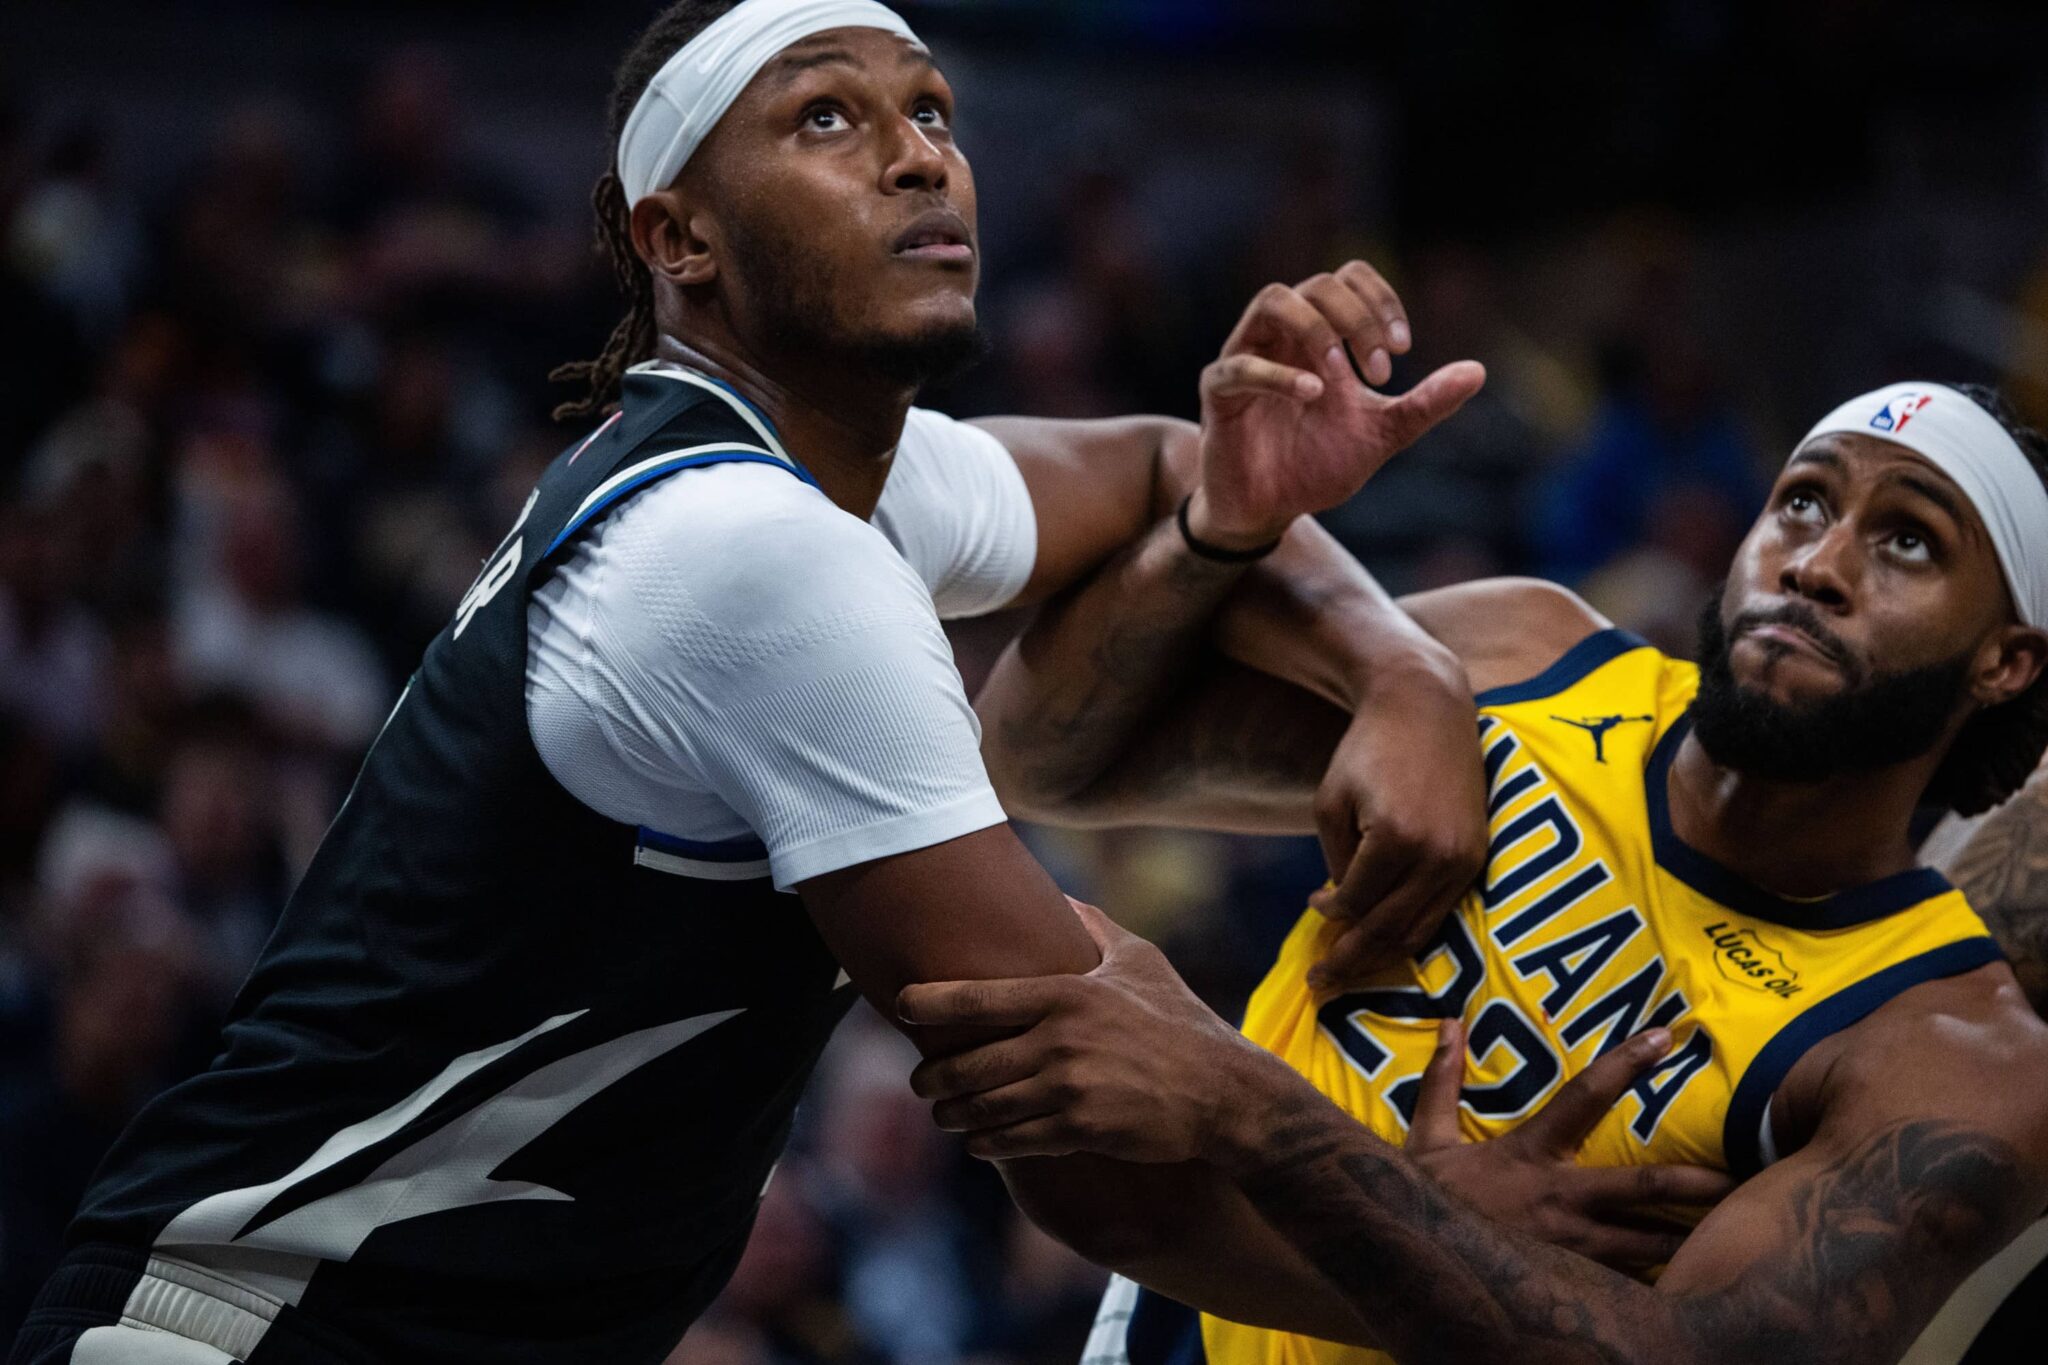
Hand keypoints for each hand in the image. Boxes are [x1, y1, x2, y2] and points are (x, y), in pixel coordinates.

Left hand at [899, 898, 1284, 1164]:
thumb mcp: (1140, 960)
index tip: (900, 1004)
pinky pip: (1011, 1142)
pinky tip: (977, 1141)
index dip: (926, 1002)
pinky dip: (985, 1143)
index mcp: (1065, 993)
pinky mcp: (1080, 1131)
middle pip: (965, 1063)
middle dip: (930, 1076)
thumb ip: (1093, 927)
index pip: (975, 997)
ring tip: (942, 1113)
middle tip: (919, 1080)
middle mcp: (1060, 1041)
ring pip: (981, 1108)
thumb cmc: (1178, 1020)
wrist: (1223, 1092)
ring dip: (951, 1115)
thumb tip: (1059, 896)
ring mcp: (1068, 1090)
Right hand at [1191, 261, 1486, 548]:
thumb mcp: (1382, 433)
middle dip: (1359, 319)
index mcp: (1318, 336)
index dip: (1379, 299)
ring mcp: (1246, 358)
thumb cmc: (1317, 463)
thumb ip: (1425, 403)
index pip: (1346, 278)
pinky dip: (1279, 375)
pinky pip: (1240, 366)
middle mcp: (1281, 336)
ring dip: (1317, 328)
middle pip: (1318, 284)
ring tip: (1343, 373)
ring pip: (1273, 300)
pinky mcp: (1219, 394)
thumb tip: (1478, 371)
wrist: (1270, 510)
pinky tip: (1314, 394)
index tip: (1403, 347)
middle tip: (1382, 369)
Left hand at [1306, 651, 1488, 989]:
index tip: (1312, 907)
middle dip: (1350, 962)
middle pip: (1388, 931)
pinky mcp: (1478, 857)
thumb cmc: (1369, 749)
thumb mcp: (1332, 801)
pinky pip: (1442, 911)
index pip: (1355, 903)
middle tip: (1319, 983)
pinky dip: (1411, 931)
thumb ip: (1335, 860)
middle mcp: (1438, 856)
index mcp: (1396, 839)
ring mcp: (1465, 859)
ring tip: (1347, 971)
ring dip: (1381, 957)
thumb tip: (1341, 910)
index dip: (1329, 915)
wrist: (1427, 708)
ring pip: (1420, 931)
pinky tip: (1384, 937)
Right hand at [1405, 1019, 1735, 1272]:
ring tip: (1736, 1237)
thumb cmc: (1427, 1201)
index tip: (1666, 1036)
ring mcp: (1571, 1250)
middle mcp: (1561, 1201)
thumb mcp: (1427, 1138)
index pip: (1585, 1096)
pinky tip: (1692, 1284)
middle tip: (1743, 1176)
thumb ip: (1443, 1081)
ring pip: (1647, 1245)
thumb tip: (1450, 1021)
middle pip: (1644, 1187)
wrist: (1413, 1268)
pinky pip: (1626, 1284)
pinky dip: (1658, 1282)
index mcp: (1530, 1155)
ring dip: (1690, 1240)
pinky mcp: (1572, 1285)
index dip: (1626, 1063)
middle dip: (1697, 1183)